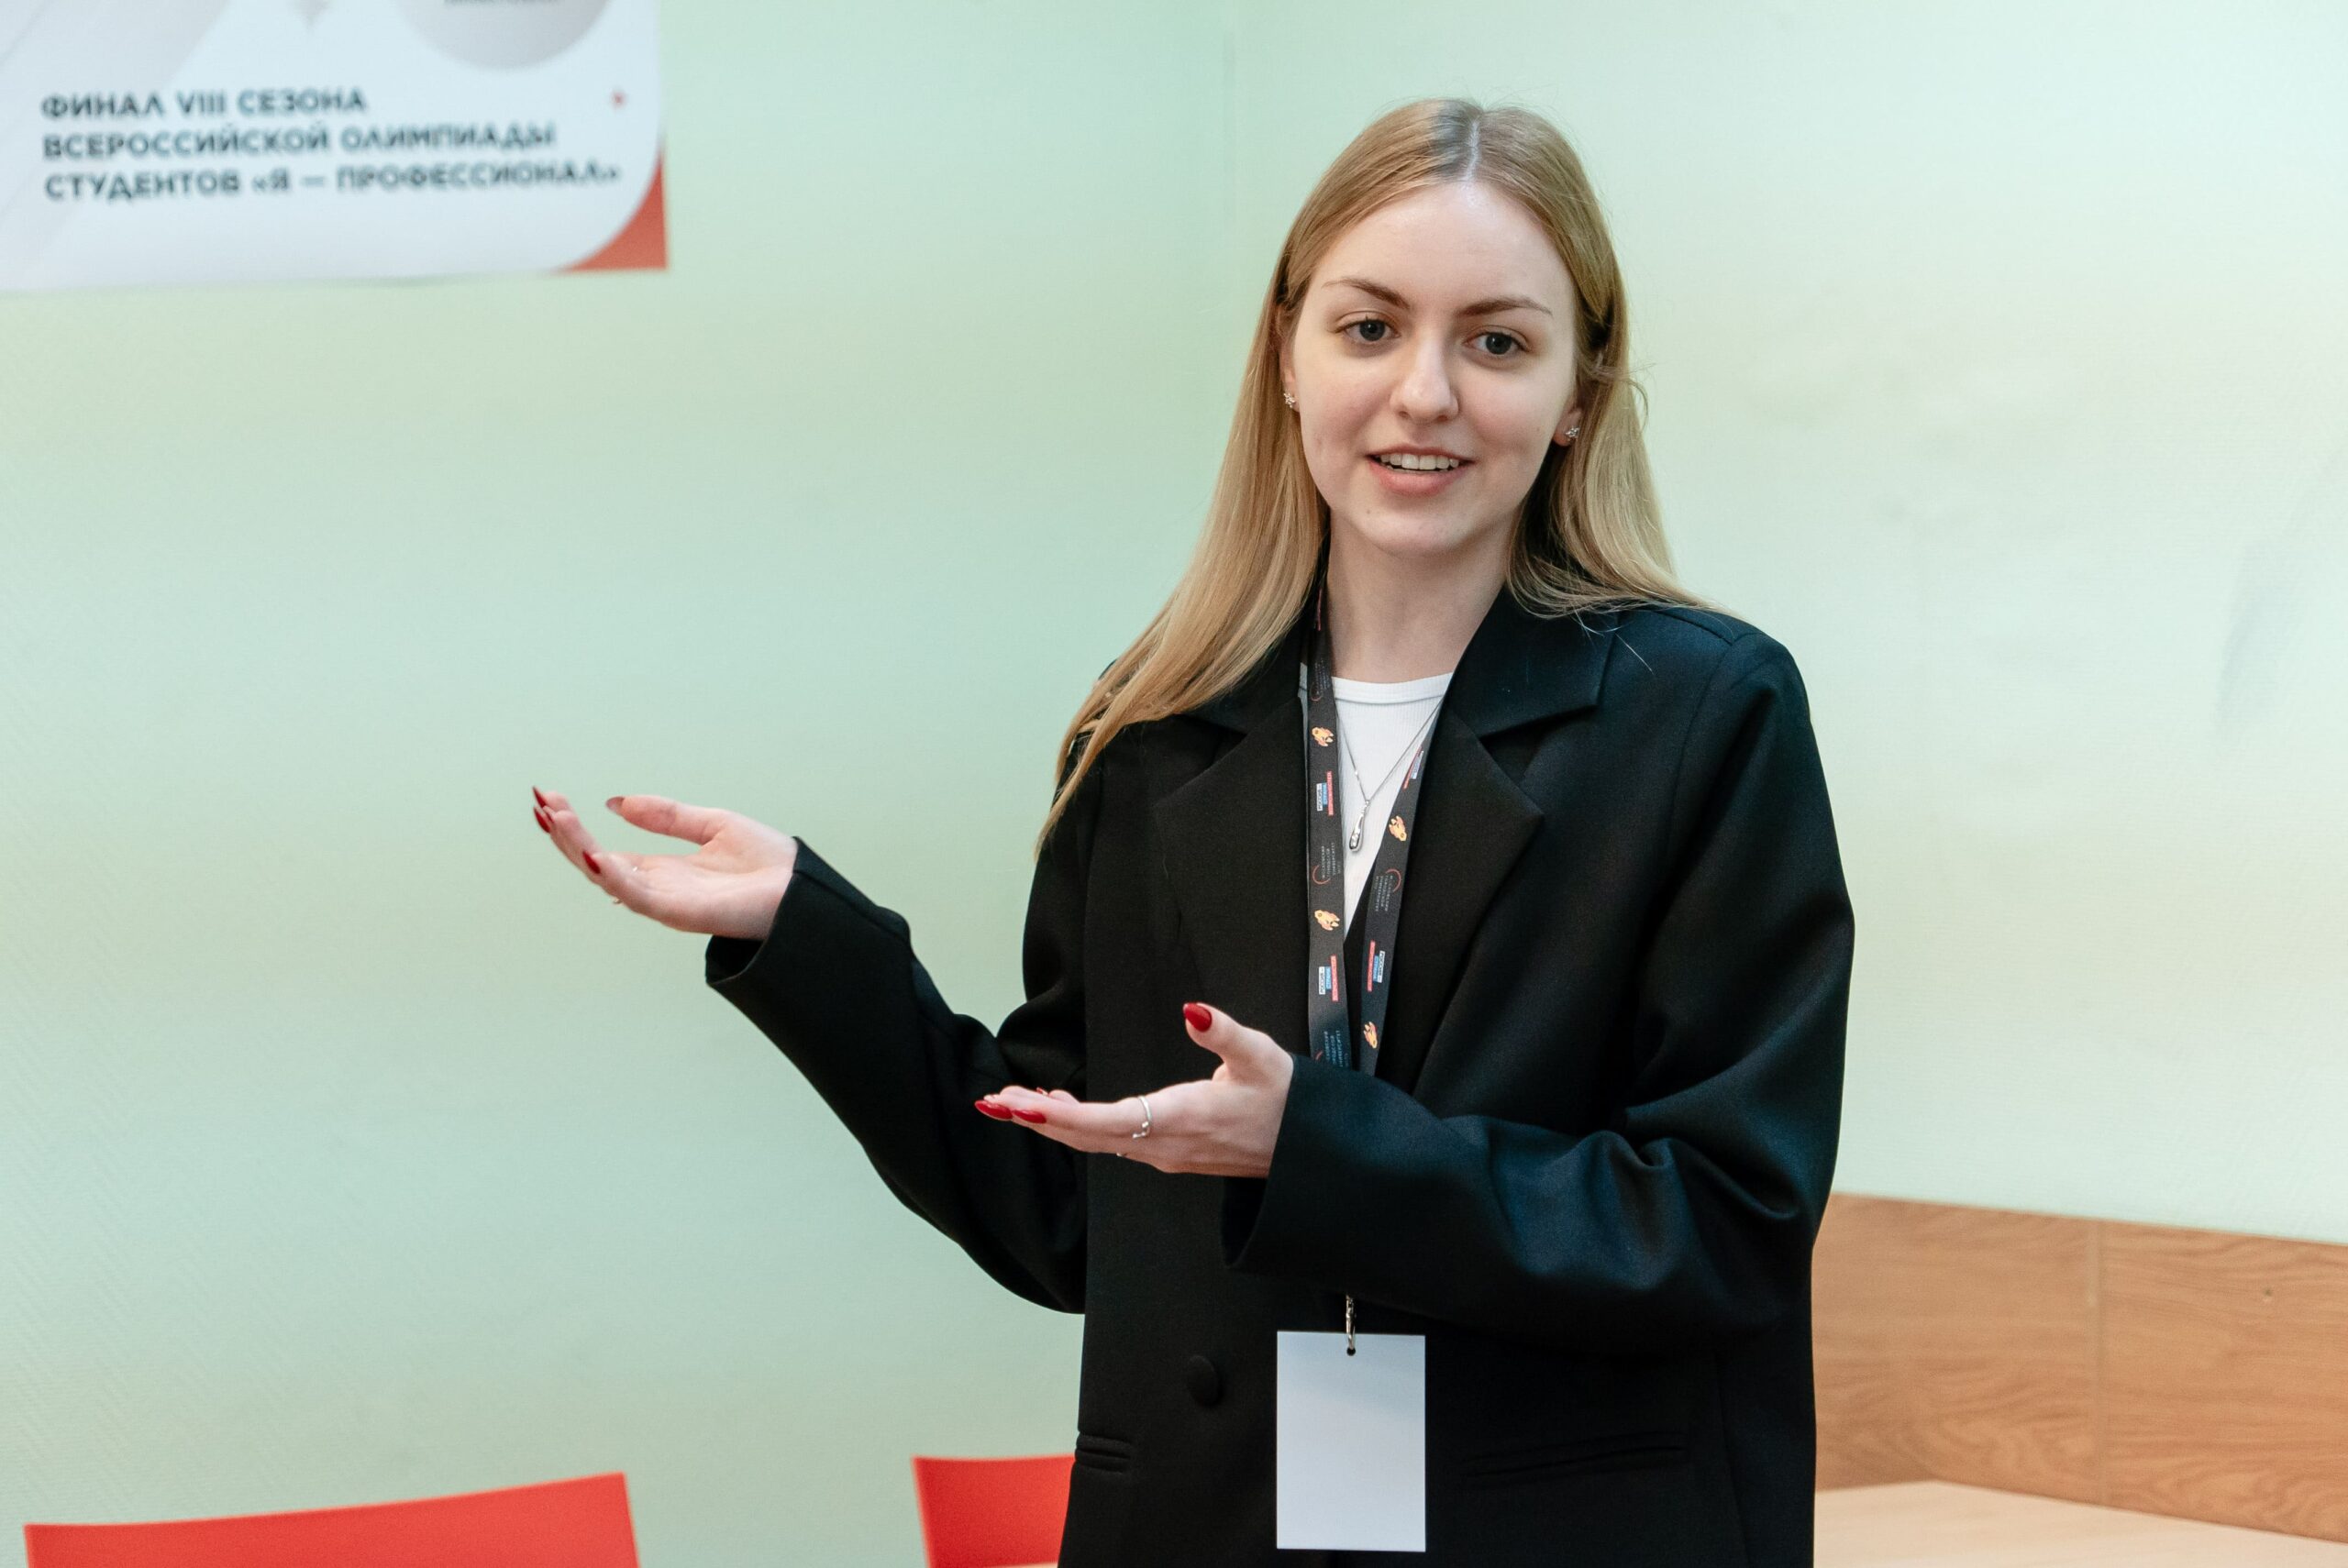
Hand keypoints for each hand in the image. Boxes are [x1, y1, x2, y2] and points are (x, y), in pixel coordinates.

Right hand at [531, 785, 798, 939]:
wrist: (804, 890)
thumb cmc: (768, 864)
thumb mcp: (711, 824)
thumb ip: (665, 815)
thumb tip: (616, 801)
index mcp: (661, 870)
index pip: (603, 849)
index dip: (574, 826)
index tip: (548, 797)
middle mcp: (656, 888)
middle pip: (595, 862)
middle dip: (565, 834)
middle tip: (541, 802)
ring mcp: (665, 902)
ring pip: (607, 877)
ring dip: (577, 848)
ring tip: (556, 817)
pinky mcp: (680, 913)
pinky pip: (637, 896)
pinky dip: (612, 876)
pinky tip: (592, 854)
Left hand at [975, 1002, 1293, 1177]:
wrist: (1307, 1149)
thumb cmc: (1286, 1101)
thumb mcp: (1261, 1055)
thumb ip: (1223, 1032)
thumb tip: (1192, 1009)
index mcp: (1180, 1120)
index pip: (1105, 1122)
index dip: (1057, 1117)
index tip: (1019, 1107)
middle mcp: (1163, 1145)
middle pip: (1086, 1136)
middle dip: (1037, 1119)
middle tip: (992, 1102)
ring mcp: (1163, 1153)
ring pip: (1096, 1140)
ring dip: (1053, 1122)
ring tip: (1012, 1102)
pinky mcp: (1167, 1150)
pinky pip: (1111, 1140)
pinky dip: (1079, 1124)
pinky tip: (1060, 1109)